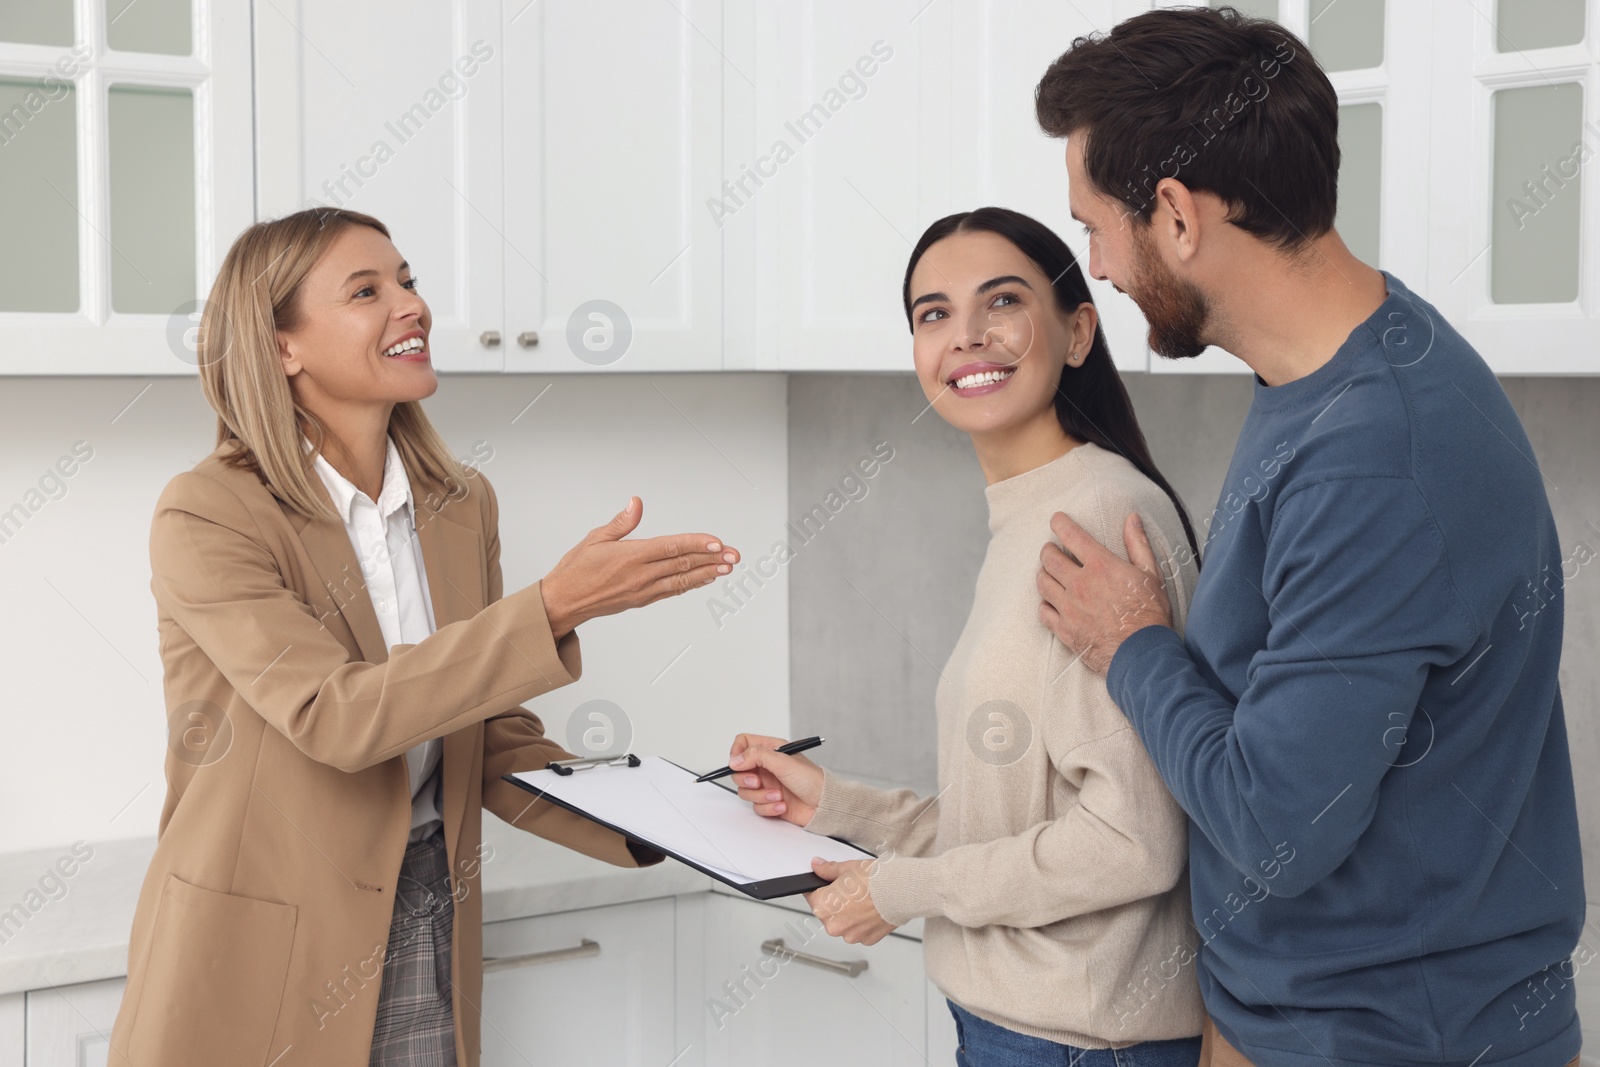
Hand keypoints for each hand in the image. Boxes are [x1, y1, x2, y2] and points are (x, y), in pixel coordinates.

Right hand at [540, 497, 738, 638]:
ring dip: (707, 573)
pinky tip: (704, 578)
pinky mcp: (642, 599)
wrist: (563, 602)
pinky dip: (690, 583)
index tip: (717, 542)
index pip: (671, 547)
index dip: (697, 544)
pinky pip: (671, 590)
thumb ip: (621, 523)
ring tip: (727, 568)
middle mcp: (640, 575)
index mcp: (630, 556)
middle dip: (712, 559)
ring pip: (682, 579)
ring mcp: (643, 590)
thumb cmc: (576, 569)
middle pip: (683, 564)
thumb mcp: (595, 539)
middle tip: (734, 555)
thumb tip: (636, 503)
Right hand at [727, 734, 822, 825]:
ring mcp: (767, 784)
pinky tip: (782, 805)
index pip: (744, 743)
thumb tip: (735, 760)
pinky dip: (768, 807)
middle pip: (739, 770)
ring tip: (778, 796)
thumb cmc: (812, 780)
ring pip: (746, 791)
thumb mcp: (783, 762)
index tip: (738, 764)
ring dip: (760, 796)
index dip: (737, 752)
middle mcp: (767, 766)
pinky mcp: (769, 801)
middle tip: (758, 782)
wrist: (824, 805)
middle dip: (746, 779)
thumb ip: (756, 756)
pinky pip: (756, 806)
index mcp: (771, 750)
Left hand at [803, 858, 895, 944]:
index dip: (820, 889)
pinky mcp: (866, 940)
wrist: (900, 891)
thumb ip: (827, 870)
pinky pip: (859, 930)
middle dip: (836, 902)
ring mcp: (850, 935)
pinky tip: (871, 910)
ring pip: (844, 923)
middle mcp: (833, 925)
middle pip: (828, 912)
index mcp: (823, 906)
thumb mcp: (847, 868)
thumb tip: (817, 866)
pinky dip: (862, 922)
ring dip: (849, 914)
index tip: (828, 886)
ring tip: (863, 900)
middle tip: (851, 890)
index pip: (811, 896)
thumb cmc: (875, 880)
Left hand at [1037, 511, 1170, 673]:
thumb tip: (1132, 518)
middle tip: (1051, 549)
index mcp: (1100, 566)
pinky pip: (1043, 612)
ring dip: (1043, 574)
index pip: (1071, 536)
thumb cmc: (1150, 614)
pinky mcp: (1064, 630)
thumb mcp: (1150, 574)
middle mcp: (1079, 584)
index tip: (1056, 520)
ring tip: (1049, 573)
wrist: (1142, 654)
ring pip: (1042, 583)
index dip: (1060, 523)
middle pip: (1049, 559)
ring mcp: (1069, 608)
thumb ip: (1137, 544)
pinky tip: (1051, 602)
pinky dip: (1044, 604)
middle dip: (1048, 550)